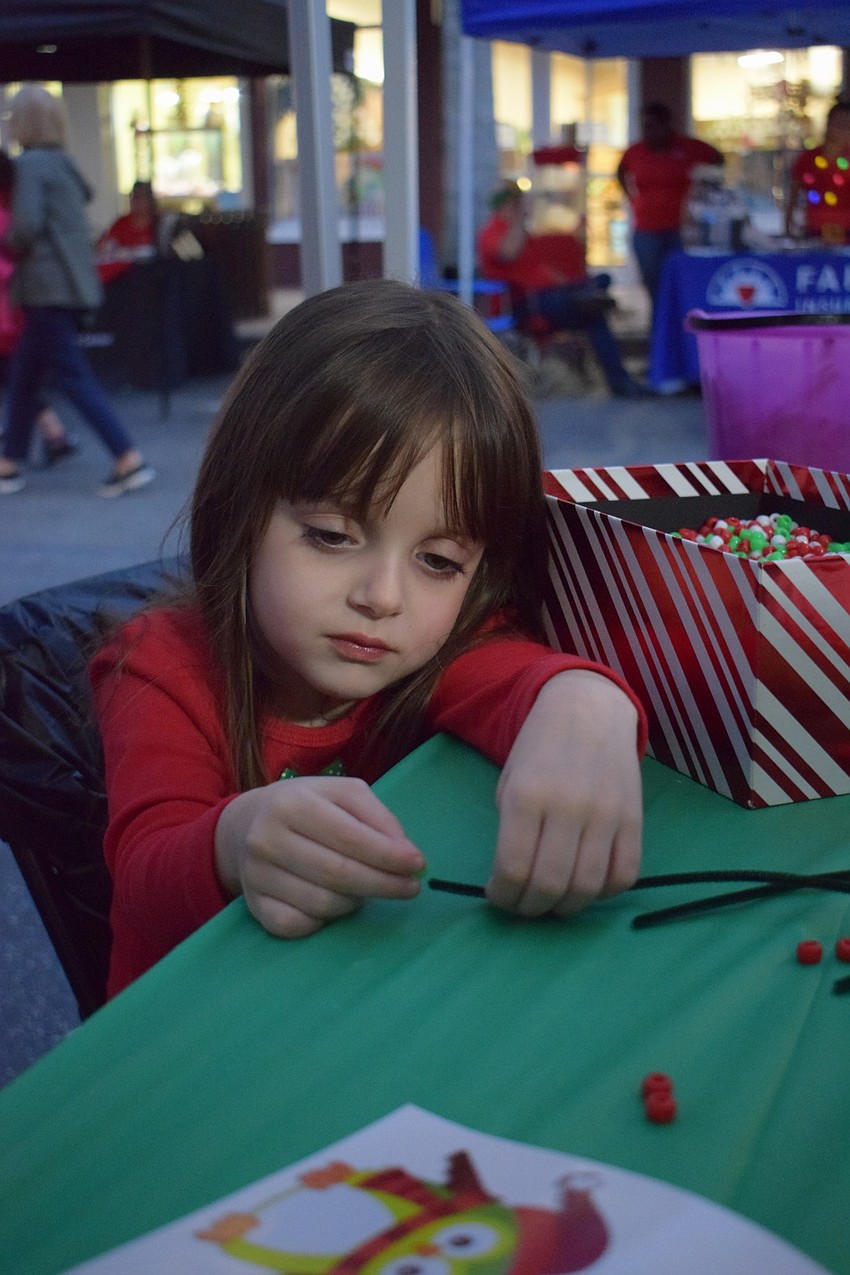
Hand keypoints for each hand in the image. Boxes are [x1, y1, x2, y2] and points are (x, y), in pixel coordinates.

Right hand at [214, 776, 424, 937]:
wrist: (248, 825)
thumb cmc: (308, 806)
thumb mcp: (343, 794)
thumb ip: (378, 817)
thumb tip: (405, 853)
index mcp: (292, 804)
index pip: (349, 837)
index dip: (388, 855)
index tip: (418, 865)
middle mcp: (267, 840)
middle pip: (338, 874)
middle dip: (383, 884)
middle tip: (411, 887)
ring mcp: (256, 876)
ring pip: (323, 904)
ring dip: (356, 901)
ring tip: (367, 887)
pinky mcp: (255, 907)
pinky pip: (299, 925)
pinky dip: (325, 920)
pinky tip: (335, 903)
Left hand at [486, 670, 642, 916]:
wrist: (588, 710)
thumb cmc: (540, 749)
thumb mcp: (510, 782)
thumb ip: (511, 830)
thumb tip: (513, 882)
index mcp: (527, 795)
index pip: (513, 867)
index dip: (502, 895)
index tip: (498, 897)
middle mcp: (568, 806)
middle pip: (550, 884)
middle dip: (530, 907)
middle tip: (524, 906)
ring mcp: (606, 814)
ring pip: (588, 887)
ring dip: (566, 907)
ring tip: (553, 902)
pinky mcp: (635, 819)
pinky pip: (624, 875)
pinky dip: (605, 893)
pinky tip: (588, 886)